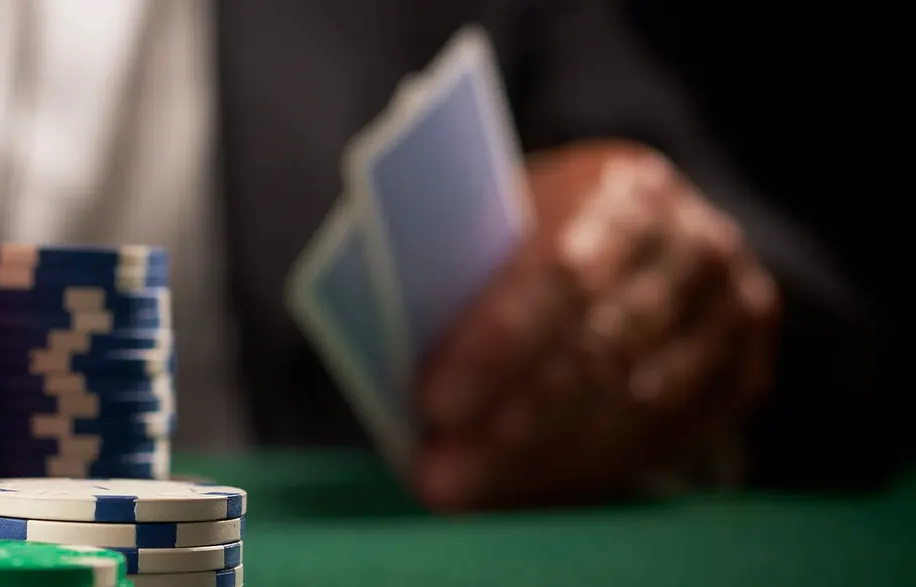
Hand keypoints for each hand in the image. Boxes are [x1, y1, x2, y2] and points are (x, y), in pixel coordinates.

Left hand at [415, 140, 779, 510]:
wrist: (639, 233)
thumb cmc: (533, 230)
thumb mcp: (499, 220)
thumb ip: (465, 268)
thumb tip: (394, 345)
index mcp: (622, 188)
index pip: (563, 270)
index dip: (496, 342)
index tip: (430, 401)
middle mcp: (694, 245)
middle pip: (601, 348)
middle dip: (511, 424)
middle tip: (439, 473)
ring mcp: (731, 311)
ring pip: (637, 406)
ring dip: (542, 461)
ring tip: (465, 491)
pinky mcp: (742, 373)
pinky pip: (665, 440)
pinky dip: (585, 472)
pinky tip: (522, 491)